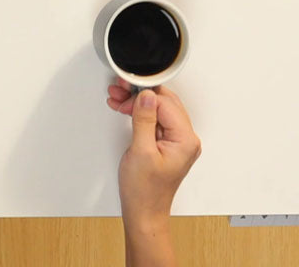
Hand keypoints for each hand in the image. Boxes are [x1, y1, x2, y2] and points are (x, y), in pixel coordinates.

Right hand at [106, 80, 200, 231]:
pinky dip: (138, 112)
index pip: (165, 103)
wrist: (143, 211)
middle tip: (119, 92)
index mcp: (185, 140)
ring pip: (158, 109)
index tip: (124, 94)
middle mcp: (185, 139)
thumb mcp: (141, 150)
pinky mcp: (166, 143)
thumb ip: (144, 120)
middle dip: (139, 94)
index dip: (142, 96)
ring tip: (117, 99)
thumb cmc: (145, 190)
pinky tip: (124, 109)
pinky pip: (155, 120)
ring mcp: (176, 141)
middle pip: (165, 102)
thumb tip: (147, 96)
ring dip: (137, 102)